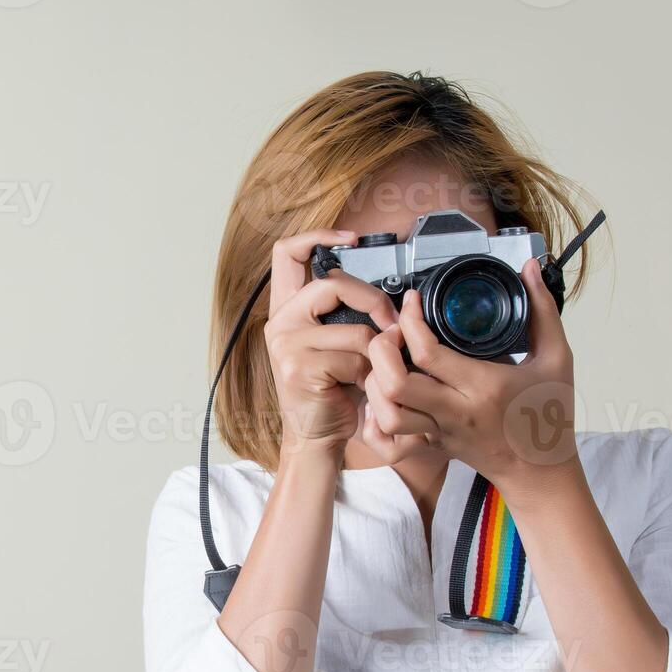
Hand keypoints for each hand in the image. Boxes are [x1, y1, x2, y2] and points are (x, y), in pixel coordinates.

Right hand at [264, 230, 400, 458]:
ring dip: (375, 353)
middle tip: (391, 324)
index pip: (287, 253)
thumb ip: (345, 313)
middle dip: (374, 300)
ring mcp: (287, 344)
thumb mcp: (335, 343)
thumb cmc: (332, 390)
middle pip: (333, 282)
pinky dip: (369, 374)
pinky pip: (355, 357)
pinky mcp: (300, 367)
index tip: (351, 237)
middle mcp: (280, 322)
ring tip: (370, 370)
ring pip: (355, 329)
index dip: (318, 235)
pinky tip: (360, 387)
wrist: (316, 436)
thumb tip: (386, 294)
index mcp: (287, 309)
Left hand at [362, 259, 580, 499]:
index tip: (413, 301)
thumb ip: (543, 310)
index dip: (410, 321)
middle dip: (382, 350)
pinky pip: (389, 442)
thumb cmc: (549, 415)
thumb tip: (531, 268)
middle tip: (393, 333)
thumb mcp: (557, 358)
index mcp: (484, 387)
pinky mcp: (430, 446)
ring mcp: (438, 432)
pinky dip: (376, 419)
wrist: (541, 471)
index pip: (428, 354)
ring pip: (386, 413)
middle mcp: (455, 412)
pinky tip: (385, 396)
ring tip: (388, 361)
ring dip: (377, 382)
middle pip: (394, 384)